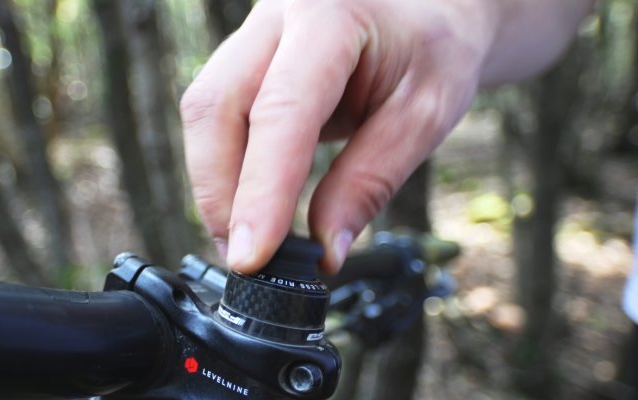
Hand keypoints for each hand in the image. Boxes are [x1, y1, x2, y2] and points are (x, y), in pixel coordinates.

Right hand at [180, 0, 495, 273]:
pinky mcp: (244, 61)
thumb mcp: (425, 114)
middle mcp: (277, 17)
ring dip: (217, 185)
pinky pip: (216, 117)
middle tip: (245, 258)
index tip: (253, 257)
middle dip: (221, 192)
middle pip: (215, 107)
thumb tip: (324, 251)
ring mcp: (253, 35)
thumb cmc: (433, 49)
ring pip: (205, 113)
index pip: (282, 110)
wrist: (427, 8)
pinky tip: (250, 203)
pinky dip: (227, 168)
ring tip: (248, 240)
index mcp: (330, 17)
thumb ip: (371, 180)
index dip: (262, 190)